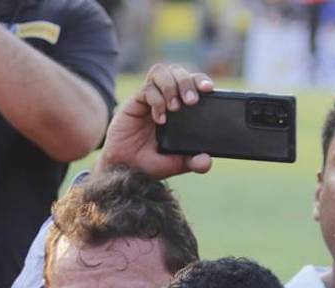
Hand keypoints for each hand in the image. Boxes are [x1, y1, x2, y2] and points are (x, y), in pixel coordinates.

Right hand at [96, 64, 213, 179]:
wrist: (126, 168)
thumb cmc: (151, 162)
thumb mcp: (177, 164)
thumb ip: (193, 161)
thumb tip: (207, 162)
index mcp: (181, 108)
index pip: (193, 83)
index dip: (201, 80)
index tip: (208, 88)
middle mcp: (165, 98)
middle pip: (178, 71)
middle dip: (187, 82)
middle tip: (191, 101)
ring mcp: (150, 98)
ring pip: (161, 72)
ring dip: (171, 86)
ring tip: (175, 108)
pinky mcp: (135, 102)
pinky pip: (147, 88)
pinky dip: (156, 100)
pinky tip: (159, 119)